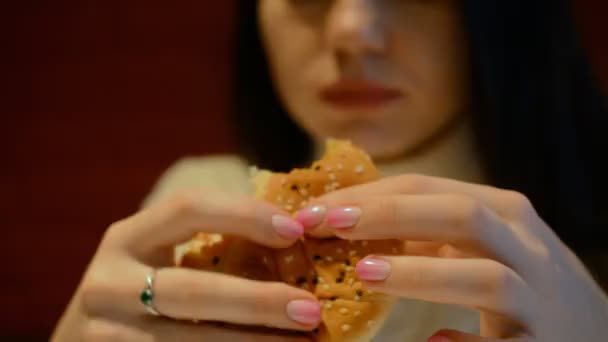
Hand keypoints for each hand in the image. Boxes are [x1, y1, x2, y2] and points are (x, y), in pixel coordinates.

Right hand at [52, 190, 319, 341]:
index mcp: (126, 238)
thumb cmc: (139, 289)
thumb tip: (293, 240)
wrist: (83, 340)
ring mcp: (107, 333)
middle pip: (191, 291)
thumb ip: (208, 247)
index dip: (242, 214)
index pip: (186, 209)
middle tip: (310, 309)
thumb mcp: (158, 258)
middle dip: (257, 301)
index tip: (295, 231)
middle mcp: (108, 283)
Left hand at [295, 174, 607, 340]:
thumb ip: (425, 232)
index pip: (427, 188)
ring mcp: (539, 298)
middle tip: (328, 226)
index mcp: (502, 212)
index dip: (368, 195)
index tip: (314, 210)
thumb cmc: (519, 282)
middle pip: (459, 215)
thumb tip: (345, 223)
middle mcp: (525, 247)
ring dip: (422, 275)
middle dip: (389, 216)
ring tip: (364, 275)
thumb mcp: (477, 243)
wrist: (591, 331)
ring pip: (486, 276)